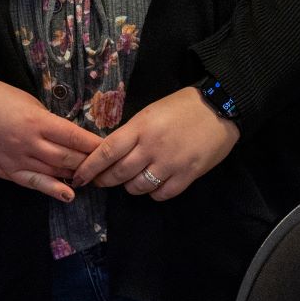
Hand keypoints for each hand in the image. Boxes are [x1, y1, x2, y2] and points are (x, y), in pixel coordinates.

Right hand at [0, 68, 105, 203]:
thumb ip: (47, 121)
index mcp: (37, 121)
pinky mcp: (5, 170)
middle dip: (89, 163)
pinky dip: (51, 188)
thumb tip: (68, 134)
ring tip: (92, 179)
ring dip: (74, 176)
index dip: (94, 145)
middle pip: (67, 157)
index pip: (74, 137)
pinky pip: (32, 182)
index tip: (110, 149)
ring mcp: (16, 159)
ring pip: (53, 172)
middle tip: (106, 167)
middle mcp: (29, 143)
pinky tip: (67, 194)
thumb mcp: (28, 102)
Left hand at [71, 87, 240, 203]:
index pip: (106, 152)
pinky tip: (154, 185)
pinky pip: (162, 194)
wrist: (220, 107)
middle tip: (100, 182)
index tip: (79, 176)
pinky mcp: (188, 175)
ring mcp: (170, 163)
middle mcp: (152, 147)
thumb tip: (112, 153)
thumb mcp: (151, 112)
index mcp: (140, 127)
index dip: (89, 167)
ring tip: (131, 180)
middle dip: (104, 180)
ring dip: (130, 187)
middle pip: (118, 173)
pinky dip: (154, 193)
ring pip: (138, 187)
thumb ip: (132, 132)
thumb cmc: (183, 106)